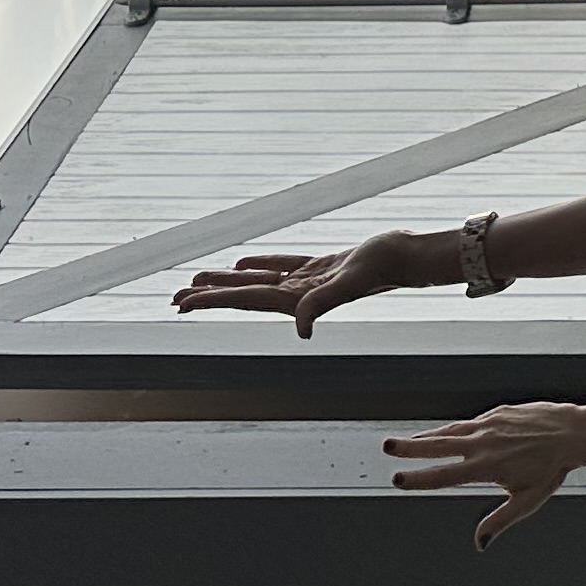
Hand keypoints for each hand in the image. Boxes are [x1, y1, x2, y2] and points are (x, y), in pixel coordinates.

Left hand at [170, 229, 455, 334]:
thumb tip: (301, 327)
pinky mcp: (320, 269)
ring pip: (257, 282)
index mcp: (298, 299)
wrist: (411, 257)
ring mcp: (308, 282)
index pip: (244, 300)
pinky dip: (258, 266)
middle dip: (209, 296)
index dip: (211, 301)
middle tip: (174, 297)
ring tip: (199, 280)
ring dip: (228, 282)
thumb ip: (324, 302)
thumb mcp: (351, 280)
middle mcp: (298, 294)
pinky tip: (243, 264)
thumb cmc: (385, 266)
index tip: (182, 303)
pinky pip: (280, 268)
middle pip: (243, 296)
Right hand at [386, 402, 585, 545]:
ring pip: (451, 430)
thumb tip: (480, 544)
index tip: (397, 478)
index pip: (444, 475)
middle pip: (438, 445)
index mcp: (485, 467)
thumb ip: (500, 520)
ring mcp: (489, 424)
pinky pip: (470, 422)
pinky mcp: (499, 413)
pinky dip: (453, 428)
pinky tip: (446, 432)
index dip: (419, 478)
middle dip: (410, 447)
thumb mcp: (527, 501)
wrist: (572, 432)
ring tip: (407, 440)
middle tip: (387, 446)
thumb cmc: (552, 469)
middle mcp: (482, 443)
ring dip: (427, 435)